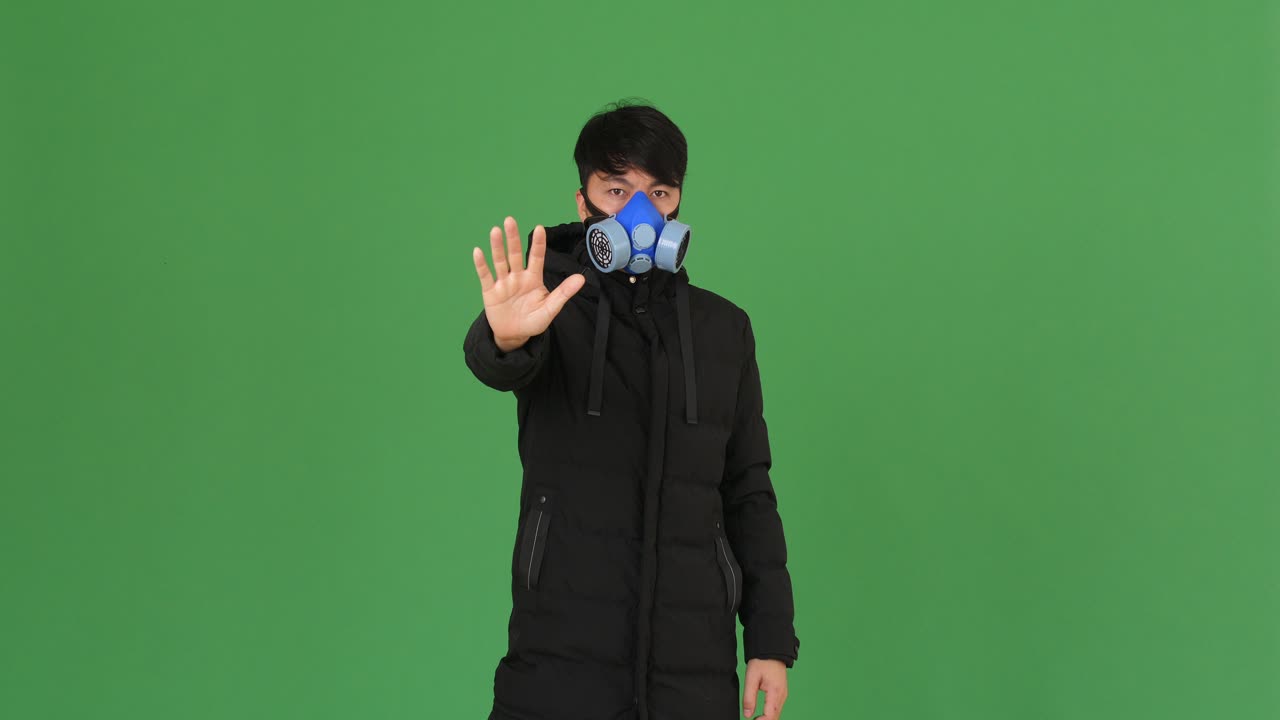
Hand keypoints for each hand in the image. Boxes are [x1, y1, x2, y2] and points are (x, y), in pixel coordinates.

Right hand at [472, 216, 584, 351]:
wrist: (515, 335)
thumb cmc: (534, 320)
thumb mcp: (551, 308)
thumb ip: (564, 292)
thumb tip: (582, 278)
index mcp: (533, 278)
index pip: (536, 257)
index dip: (538, 243)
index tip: (540, 228)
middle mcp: (517, 276)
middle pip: (514, 254)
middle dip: (513, 238)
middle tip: (510, 220)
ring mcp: (503, 283)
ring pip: (500, 261)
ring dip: (497, 247)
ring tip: (495, 231)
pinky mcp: (490, 292)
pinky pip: (485, 276)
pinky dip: (481, 264)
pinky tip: (478, 252)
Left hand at [742, 658, 788, 718]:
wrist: (772, 651)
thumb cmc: (762, 661)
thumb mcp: (751, 678)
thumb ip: (749, 698)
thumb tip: (747, 714)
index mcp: (775, 692)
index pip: (770, 715)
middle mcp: (782, 695)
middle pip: (775, 717)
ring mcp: (783, 694)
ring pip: (777, 714)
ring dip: (767, 718)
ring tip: (755, 719)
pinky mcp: (781, 693)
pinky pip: (777, 708)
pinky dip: (770, 714)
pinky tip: (762, 715)